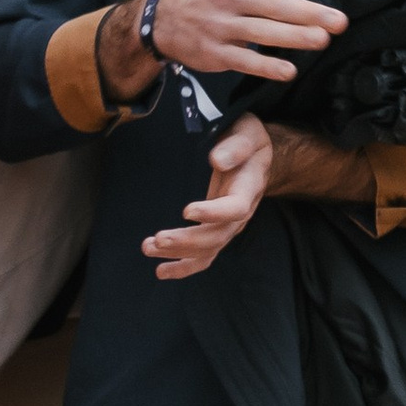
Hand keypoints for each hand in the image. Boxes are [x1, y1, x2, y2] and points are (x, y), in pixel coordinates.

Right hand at [109, 0, 347, 99]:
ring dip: (293, 37)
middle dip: (309, 12)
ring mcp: (223, 24)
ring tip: (322, 40)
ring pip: (262, 32)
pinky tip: (288, 71)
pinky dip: (266, 66)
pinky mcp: (216, 50)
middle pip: (275, 4)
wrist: (166, 14)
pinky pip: (243, 59)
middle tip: (340, 21)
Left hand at [142, 115, 273, 279]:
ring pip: (207, 250)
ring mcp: (229, 226)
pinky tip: (161, 271)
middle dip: (186, 241)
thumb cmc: (248, 142)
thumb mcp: (246, 134)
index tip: (187, 210)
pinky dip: (182, 266)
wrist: (256, 157)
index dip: (213, 212)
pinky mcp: (217, 231)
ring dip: (178, 254)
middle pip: (217, 236)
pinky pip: (203, 256)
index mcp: (248, 189)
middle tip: (158, 239)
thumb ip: (235, 147)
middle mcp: (241, 214)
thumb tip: (217, 160)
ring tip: (149, 248)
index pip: (235, 208)